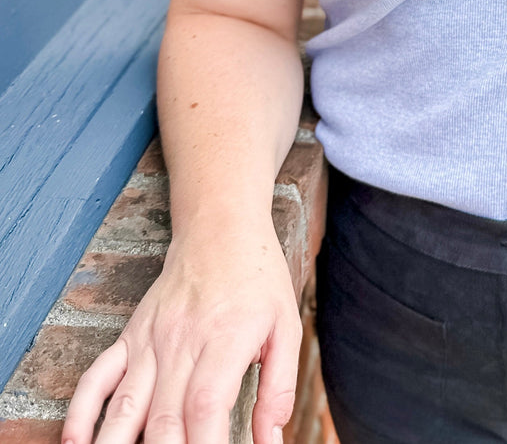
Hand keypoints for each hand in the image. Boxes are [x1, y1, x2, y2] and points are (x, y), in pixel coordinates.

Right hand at [62, 220, 301, 443]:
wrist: (219, 227)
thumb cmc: (257, 278)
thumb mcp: (286, 325)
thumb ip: (279, 386)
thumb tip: (271, 441)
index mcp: (225, 340)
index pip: (206, 406)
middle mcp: (181, 343)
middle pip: (164, 418)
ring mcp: (149, 341)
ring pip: (124, 406)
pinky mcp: (130, 337)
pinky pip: (96, 378)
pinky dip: (81, 413)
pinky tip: (77, 442)